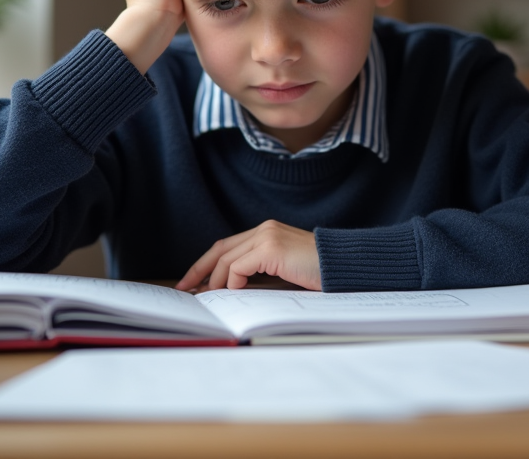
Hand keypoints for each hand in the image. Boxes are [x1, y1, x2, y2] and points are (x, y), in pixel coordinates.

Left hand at [176, 221, 321, 291]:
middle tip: (184, 288)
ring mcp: (267, 236)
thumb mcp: (285, 270)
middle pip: (220, 248)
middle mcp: (264, 229)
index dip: (207, 263)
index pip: (228, 245)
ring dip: (214, 282)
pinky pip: (238, 267)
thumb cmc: (319, 272)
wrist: (344, 266)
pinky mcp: (271, 248)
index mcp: (267, 231)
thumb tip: (230, 289)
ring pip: (227, 259)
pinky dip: (231, 282)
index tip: (193, 281)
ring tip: (210, 298)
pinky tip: (233, 293)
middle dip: (199, 269)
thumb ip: (261, 271)